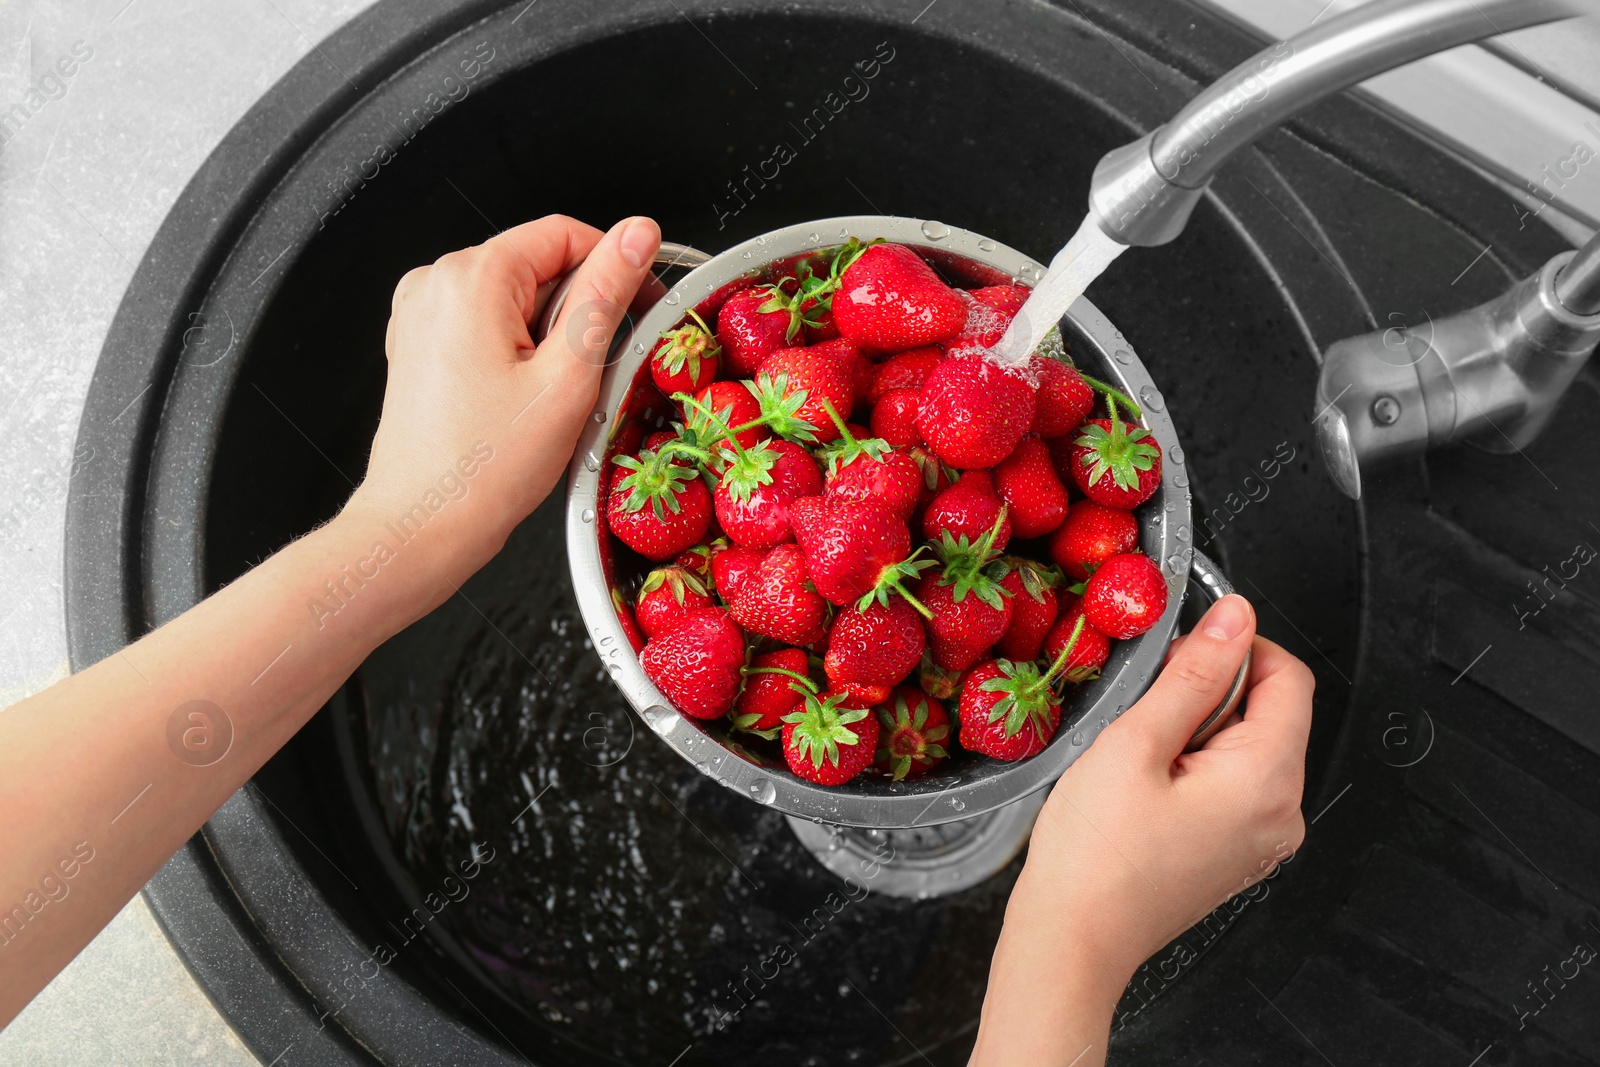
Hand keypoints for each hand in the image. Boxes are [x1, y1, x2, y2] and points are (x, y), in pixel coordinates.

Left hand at [346, 213, 662, 589]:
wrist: (423, 525)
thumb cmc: (485, 468)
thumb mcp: (568, 376)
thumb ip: (606, 294)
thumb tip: (637, 235)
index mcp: (472, 277)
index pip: (565, 234)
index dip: (615, 267)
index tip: (640, 308)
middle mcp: (437, 283)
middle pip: (539, 266)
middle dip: (577, 312)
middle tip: (591, 376)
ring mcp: (422, 314)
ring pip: (516, 299)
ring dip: (549, 339)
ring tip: (550, 398)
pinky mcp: (420, 344)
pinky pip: (487, 325)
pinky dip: (517, 353)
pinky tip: (521, 401)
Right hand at [972, 594, 1313, 1064]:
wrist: (1073, 940)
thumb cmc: (1095, 852)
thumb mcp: (1136, 742)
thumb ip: (1194, 673)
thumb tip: (1236, 616)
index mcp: (1268, 779)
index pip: (1290, 676)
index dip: (1237, 648)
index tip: (1181, 656)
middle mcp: (1282, 813)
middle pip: (1273, 712)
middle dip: (1212, 693)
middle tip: (1146, 714)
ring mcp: (1264, 839)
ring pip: (1249, 748)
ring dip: (1199, 732)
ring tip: (1141, 758)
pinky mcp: (1238, 854)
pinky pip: (1234, 786)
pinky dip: (1196, 768)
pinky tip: (1147, 787)